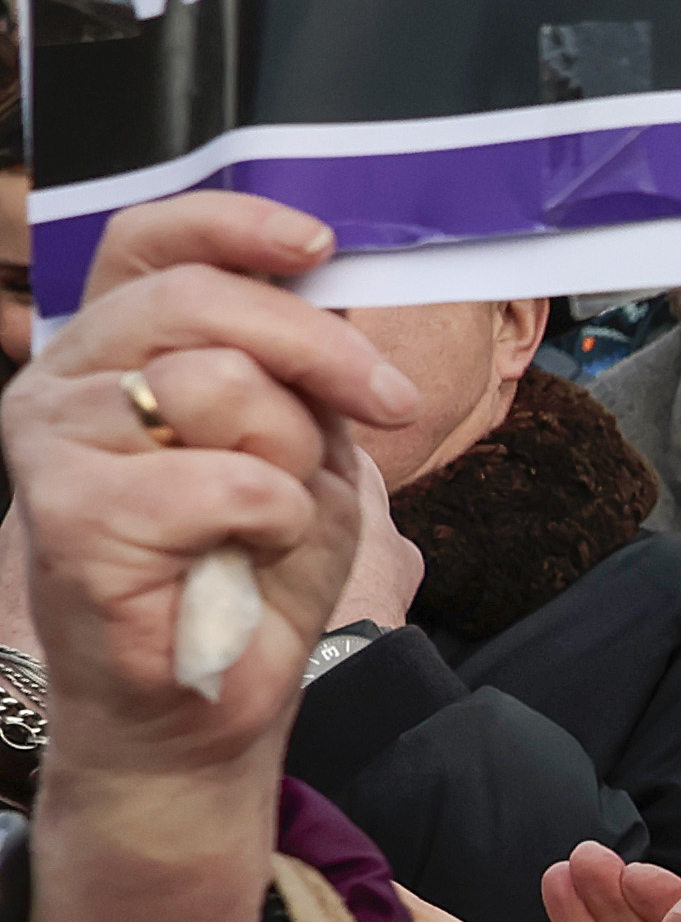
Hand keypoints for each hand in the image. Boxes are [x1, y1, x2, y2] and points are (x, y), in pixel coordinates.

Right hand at [0, 197, 422, 921]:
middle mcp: (65, 382)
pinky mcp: (71, 513)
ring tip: (270, 517)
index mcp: (113, 352)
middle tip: (386, 406)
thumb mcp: (298, 444)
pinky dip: (273, 521)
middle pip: (201, 300)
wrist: (205, 697)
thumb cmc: (247, 570)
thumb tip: (334, 285)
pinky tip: (243, 558)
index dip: (234, 224)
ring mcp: (52, 443)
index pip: (150, 243)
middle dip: (320, 350)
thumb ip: (297, 368)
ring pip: (221, 385)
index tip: (319, 244)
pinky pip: (228, 479)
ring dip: (290, 457)